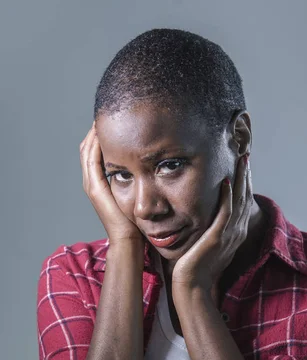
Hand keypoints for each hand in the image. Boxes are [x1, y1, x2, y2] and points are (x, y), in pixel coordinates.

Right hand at [79, 121, 143, 243]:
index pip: (98, 150)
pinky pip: (92, 157)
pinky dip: (96, 142)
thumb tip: (156, 163)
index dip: (105, 133)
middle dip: (99, 127)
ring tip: (106, 114)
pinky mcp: (95, 187)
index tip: (118, 117)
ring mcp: (92, 183)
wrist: (131, 241)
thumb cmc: (139, 222)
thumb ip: (141, 179)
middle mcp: (93, 181)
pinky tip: (105, 130)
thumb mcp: (140, 194)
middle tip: (109, 110)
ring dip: (96, 130)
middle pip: (90, 146)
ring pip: (88, 148)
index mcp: (102, 182)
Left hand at [171, 153, 251, 304]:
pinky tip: (226, 181)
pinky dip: (227, 196)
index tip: (241, 165)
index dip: (244, 183)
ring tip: (241, 160)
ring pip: (239, 201)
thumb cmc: (193, 268)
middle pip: (245, 197)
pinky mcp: (218, 237)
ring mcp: (229, 235)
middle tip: (245, 155)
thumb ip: (207, 229)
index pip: (242, 202)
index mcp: (234, 233)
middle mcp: (236, 232)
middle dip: (245, 176)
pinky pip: (226, 213)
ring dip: (241, 179)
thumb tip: (201, 217)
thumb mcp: (204, 243)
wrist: (191, 286)